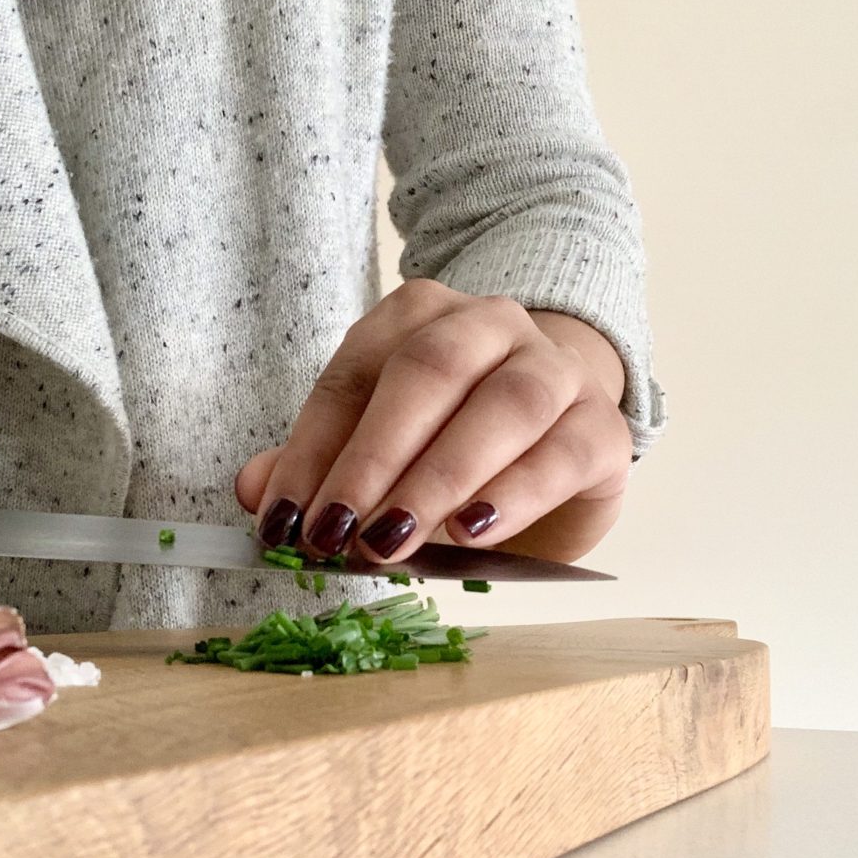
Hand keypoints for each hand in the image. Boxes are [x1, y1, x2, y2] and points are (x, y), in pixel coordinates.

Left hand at [235, 279, 633, 565]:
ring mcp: (555, 370)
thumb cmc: (455, 444)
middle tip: (336, 531)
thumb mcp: (380, 452)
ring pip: (502, 406)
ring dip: (438, 478)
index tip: (281, 517)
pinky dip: (513, 496)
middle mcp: (490, 326)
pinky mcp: (602, 429)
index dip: (312, 449)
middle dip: (373, 458)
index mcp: (419, 317)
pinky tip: (470, 533)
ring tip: (392, 540)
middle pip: (428, 371)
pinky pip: (560, 454)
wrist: (562, 442)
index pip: (355, 374)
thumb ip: (319, 465)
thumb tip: (254, 491)